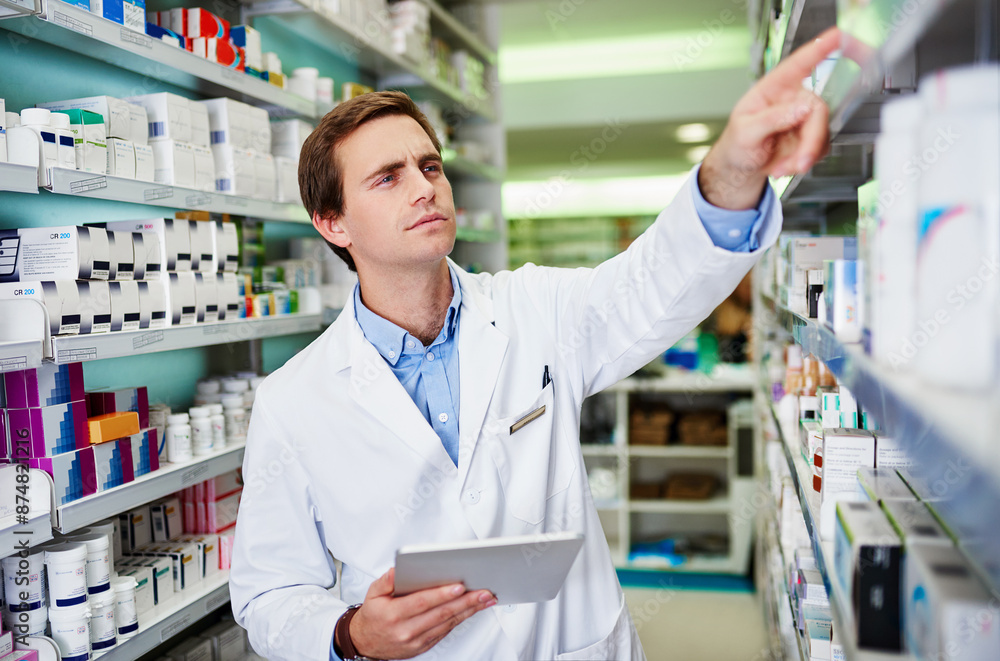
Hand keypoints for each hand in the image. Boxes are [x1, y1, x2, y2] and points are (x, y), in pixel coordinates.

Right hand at [349, 568, 496, 658]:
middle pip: (441, 614)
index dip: (442, 594)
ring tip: (486, 599)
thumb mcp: (373, 593)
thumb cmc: (374, 614)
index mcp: (393, 615)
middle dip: (466, 602)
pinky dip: (461, 619)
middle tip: (484, 592)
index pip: (422, 602)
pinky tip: (472, 609)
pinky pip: (445, 631)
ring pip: (447, 623)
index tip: (460, 585)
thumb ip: (386, 580)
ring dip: (469, 611)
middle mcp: (406, 630)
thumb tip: (397, 570)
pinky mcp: (424, 645)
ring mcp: (417, 640)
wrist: (366, 642)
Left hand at [699, 28, 841, 209]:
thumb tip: (802, 106)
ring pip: (822, 133)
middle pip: (817, 110)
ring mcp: (803, 119)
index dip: (819, 48)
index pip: (799, 63)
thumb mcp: (745, 132)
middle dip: (811, 140)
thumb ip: (773, 118)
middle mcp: (792, 99)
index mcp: (774, 88)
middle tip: (799, 162)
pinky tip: (784, 166)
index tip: (837, 36)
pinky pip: (820, 148)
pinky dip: (803, 162)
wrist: (741, 167)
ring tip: (781, 167)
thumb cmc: (737, 144)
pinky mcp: (810, 137)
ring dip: (804, 156)